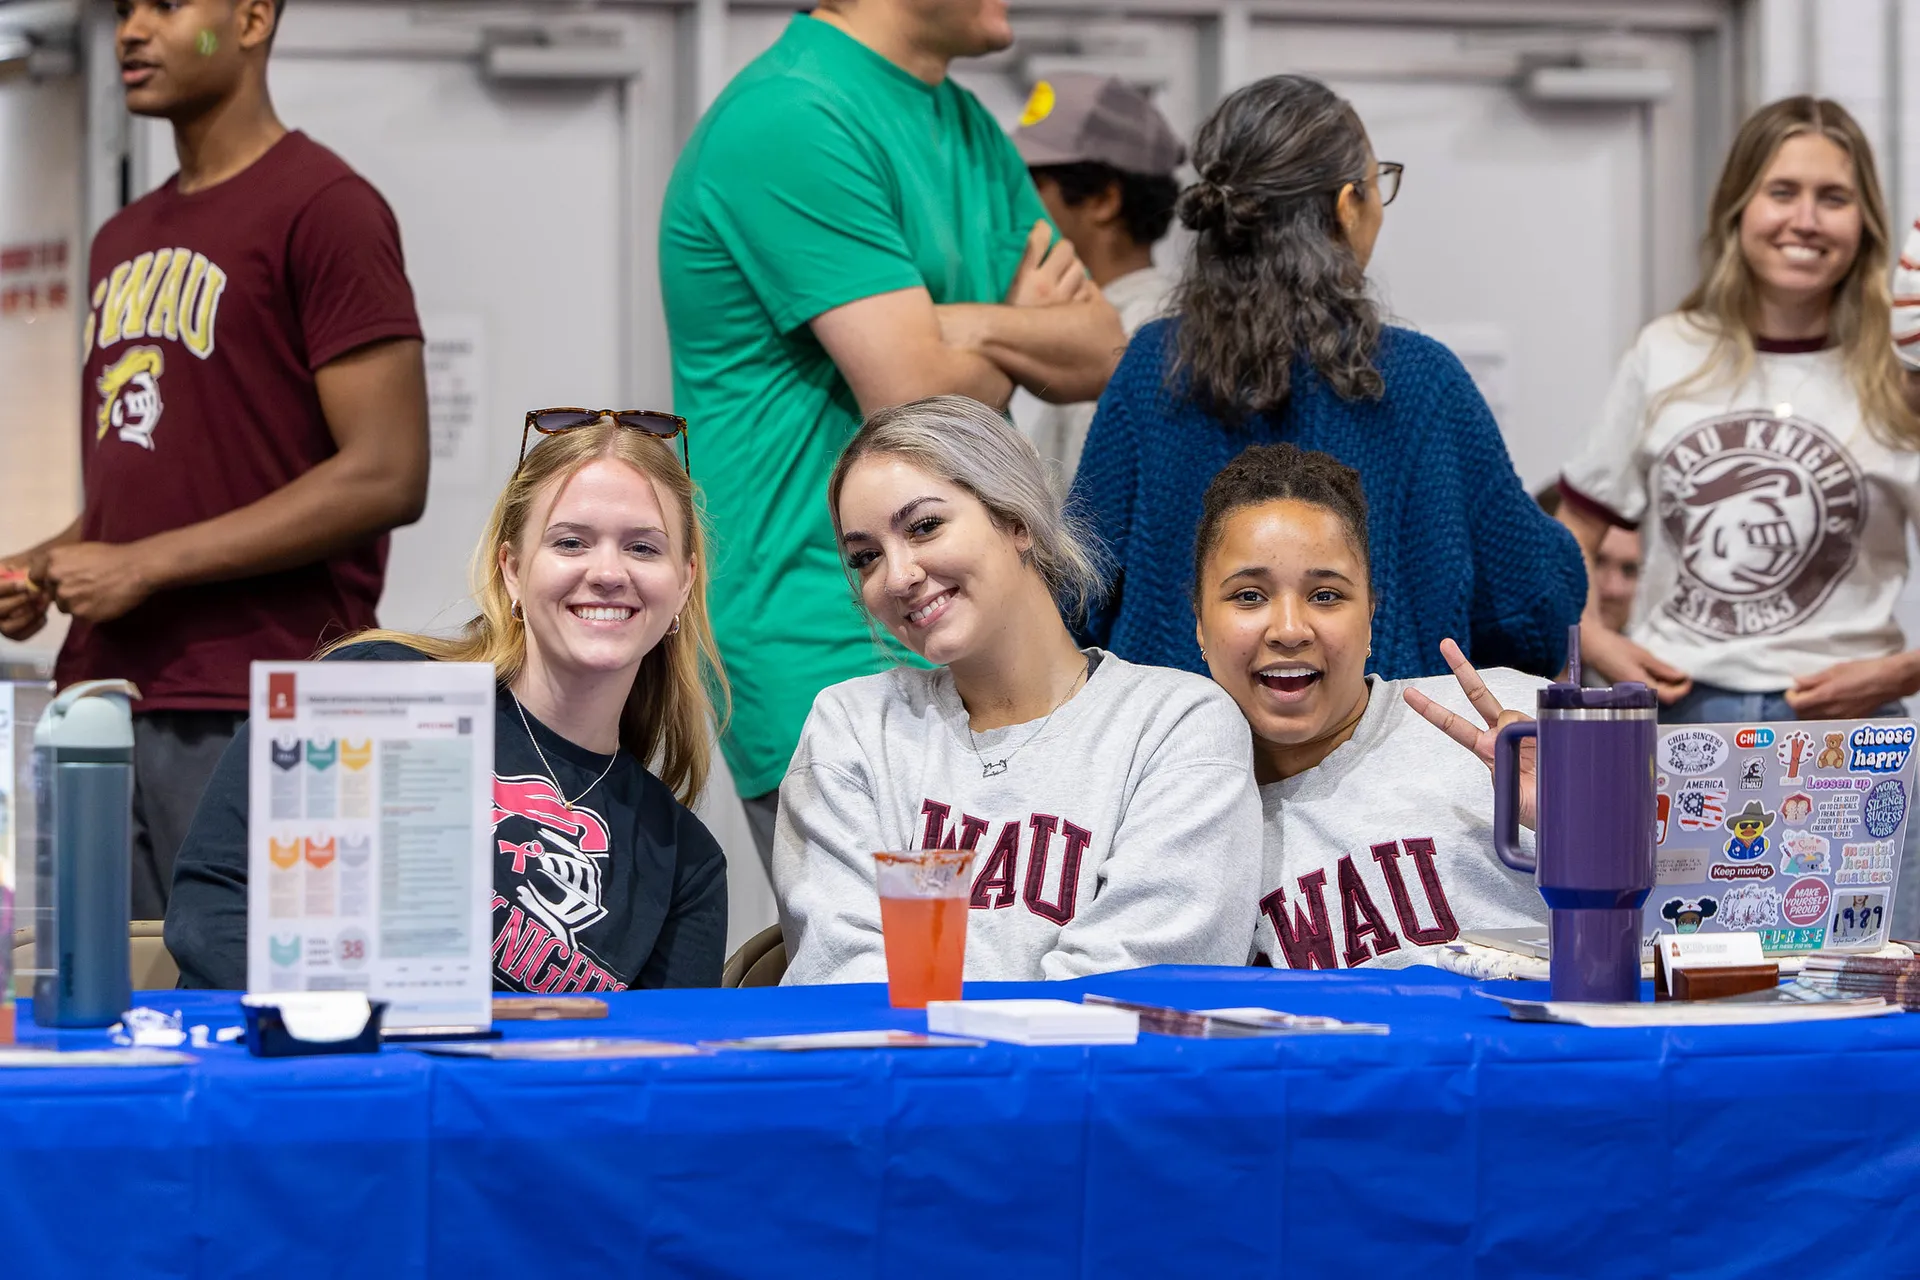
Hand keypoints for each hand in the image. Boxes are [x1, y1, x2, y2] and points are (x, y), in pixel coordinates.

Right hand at [0, 556, 49, 640]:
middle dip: (20, 601)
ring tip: (42, 605)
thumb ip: (16, 570)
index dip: (8, 588)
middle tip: (36, 594)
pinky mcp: (12, 633)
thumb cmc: (27, 575)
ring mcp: (0, 623)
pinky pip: (20, 636)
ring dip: (27, 616)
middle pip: (0, 609)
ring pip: (7, 627)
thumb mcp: (21, 567)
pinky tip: (43, 616)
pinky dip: (33, 627)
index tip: (25, 584)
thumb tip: (10, 570)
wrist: (38, 588)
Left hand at [44, 541, 159, 622]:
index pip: (34, 577)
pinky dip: (91, 612)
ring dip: (77, 604)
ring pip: (64, 607)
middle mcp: (55, 578)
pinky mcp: (82, 614)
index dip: (46, 582)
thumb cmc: (113, 557)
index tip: (58, 583)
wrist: (136, 568)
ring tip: (98, 595)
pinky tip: (104, 602)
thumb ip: (60, 563)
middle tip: (88, 587)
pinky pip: (80, 617)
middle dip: (66, 593)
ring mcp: (68, 597)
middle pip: (52, 594)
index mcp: (53, 559)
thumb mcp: (80, 551)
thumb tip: (48, 578)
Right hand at [1003, 220, 1087, 308]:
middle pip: (1065, 249)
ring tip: (1064, 275)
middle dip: (1062, 249)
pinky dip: (1082, 287)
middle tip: (1055, 256)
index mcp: (1022, 280)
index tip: (1041, 228)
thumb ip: (1015, 266)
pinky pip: (1087, 290)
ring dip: (1074, 268)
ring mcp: (1061, 301)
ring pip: (1079, 268)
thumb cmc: (1008, 316)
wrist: (1013, 356)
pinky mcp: (1073, 313)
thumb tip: (1031, 235)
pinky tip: (1071, 292)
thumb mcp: (1005, 292)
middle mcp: (1043, 287)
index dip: (1042, 229)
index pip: (1038, 241)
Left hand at [1403, 638, 1538, 829]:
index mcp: (1488, 750)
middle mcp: (1503, 735)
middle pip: (1479, 695)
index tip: (1408, 693)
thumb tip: (1510, 732)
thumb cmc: (1534, 810)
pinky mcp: (1547, 730)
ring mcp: (1525, 730)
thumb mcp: (1512, 798)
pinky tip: (1546, 748)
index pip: (1454, 725)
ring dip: (1514, 729)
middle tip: (1444, 643)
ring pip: (1509, 714)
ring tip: (1530, 762)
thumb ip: (1506, 769)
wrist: (1564, 815)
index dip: (1431, 709)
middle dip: (1462, 668)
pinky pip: (1539, 721)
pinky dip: (1541, 730)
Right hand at [1577, 620, 1690, 702]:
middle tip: (1681, 674)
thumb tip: (1680, 676)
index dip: (1682, 690)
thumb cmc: (1615, 648)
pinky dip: (1654, 682)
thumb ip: (1662, 668)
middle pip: (1662, 698)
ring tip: (1669, 671)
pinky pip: (1645, 689)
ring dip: (1665, 685)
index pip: (1669, 696)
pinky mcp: (1623, 686)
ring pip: (1654, 694)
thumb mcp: (1642, 655)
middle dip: (1675, 687)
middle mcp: (1635, 693)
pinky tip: (1653, 671)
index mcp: (1641, 685)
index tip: (1688, 678)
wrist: (1590, 646)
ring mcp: (1628, 691)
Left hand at [1785, 654, 1918, 718]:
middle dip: (1798, 705)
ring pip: (1813, 721)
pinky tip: (1827, 707)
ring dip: (1808, 712)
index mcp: (1824, 696)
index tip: (1794, 690)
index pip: (1795, 704)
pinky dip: (1821, 717)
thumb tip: (1797, 682)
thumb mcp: (1835, 670)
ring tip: (1814, 700)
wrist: (1887, 681)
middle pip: (1801, 715)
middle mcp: (1829, 711)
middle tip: (1803, 694)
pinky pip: (1827, 723)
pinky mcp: (1849, 721)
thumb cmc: (1863, 671)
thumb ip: (1813, 679)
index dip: (1791, 697)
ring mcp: (1839, 718)